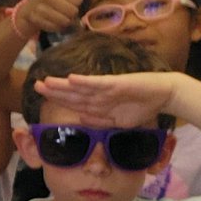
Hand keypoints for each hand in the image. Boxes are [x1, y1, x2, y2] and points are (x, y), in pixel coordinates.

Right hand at [17, 0, 83, 36]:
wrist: (28, 11)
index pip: (78, 0)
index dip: (75, 2)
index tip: (68, 0)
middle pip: (72, 11)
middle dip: (70, 13)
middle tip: (63, 10)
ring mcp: (40, 8)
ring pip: (64, 21)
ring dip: (64, 22)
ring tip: (58, 16)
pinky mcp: (36, 20)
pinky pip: (55, 28)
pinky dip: (55, 27)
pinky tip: (51, 22)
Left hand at [33, 70, 178, 126]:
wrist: (165, 95)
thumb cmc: (142, 107)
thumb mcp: (117, 121)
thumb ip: (99, 120)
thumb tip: (79, 118)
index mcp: (98, 103)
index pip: (73, 102)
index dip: (58, 99)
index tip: (41, 97)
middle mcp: (99, 94)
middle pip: (72, 94)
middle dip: (54, 90)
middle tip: (35, 85)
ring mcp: (108, 88)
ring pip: (81, 88)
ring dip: (63, 85)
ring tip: (46, 82)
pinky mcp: (118, 84)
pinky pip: (99, 84)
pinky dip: (85, 82)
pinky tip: (71, 79)